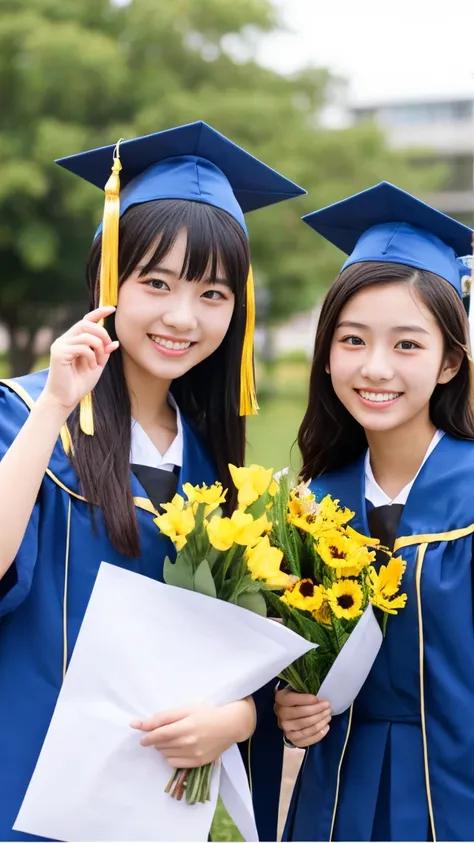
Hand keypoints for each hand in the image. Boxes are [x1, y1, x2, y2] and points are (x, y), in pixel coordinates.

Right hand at [41, 306, 118, 414]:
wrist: (65, 399)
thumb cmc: (79, 383)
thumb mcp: (96, 365)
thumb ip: (103, 353)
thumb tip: (114, 342)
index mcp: (73, 340)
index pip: (85, 320)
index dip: (99, 312)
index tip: (112, 308)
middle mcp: (64, 339)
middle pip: (86, 324)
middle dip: (102, 334)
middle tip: (108, 348)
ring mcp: (60, 345)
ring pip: (86, 335)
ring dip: (98, 347)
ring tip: (98, 363)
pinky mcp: (58, 352)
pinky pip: (82, 347)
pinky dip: (91, 356)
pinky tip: (91, 367)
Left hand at [130, 699, 255, 767]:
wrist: (230, 725)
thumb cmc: (207, 713)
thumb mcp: (186, 709)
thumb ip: (163, 717)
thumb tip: (139, 724)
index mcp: (186, 726)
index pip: (159, 735)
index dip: (147, 736)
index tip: (141, 736)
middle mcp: (189, 743)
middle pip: (161, 745)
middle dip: (157, 739)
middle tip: (163, 732)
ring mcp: (194, 755)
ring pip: (166, 754)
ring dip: (164, 747)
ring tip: (174, 738)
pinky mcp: (198, 763)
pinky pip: (174, 763)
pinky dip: (172, 756)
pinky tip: (179, 747)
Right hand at [274, 688, 330, 747]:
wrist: (290, 714)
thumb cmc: (298, 699)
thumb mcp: (298, 690)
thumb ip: (305, 692)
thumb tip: (319, 698)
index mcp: (280, 699)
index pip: (292, 699)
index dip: (306, 699)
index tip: (318, 699)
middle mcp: (280, 714)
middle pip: (300, 713)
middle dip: (317, 710)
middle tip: (328, 707)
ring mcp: (285, 729)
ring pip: (305, 727)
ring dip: (320, 722)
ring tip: (328, 716)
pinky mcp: (292, 739)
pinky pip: (306, 740)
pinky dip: (318, 735)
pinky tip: (326, 727)